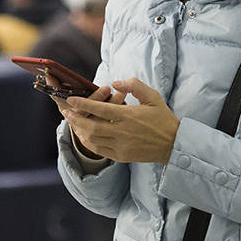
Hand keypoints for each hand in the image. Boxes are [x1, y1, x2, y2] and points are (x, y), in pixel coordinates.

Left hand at [63, 78, 180, 164]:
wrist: (173, 145)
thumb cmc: (162, 118)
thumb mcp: (152, 96)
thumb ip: (134, 85)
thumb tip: (114, 83)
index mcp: (128, 116)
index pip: (99, 109)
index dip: (82, 104)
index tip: (71, 100)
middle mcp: (122, 132)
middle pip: (90, 126)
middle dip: (75, 119)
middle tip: (67, 112)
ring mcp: (120, 146)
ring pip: (92, 140)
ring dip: (80, 131)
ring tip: (73, 123)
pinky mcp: (121, 157)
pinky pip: (99, 150)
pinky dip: (89, 142)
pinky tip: (85, 135)